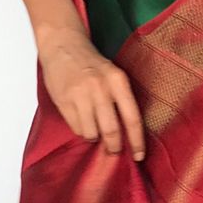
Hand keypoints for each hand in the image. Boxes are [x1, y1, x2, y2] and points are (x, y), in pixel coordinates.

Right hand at [38, 25, 145, 161]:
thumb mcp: (112, 74)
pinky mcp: (64, 101)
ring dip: (94, 136)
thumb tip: (127, 134)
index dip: (137, 141)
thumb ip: (120, 99)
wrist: (63, 46)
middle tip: (113, 150)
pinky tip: (80, 117)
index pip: (132, 118)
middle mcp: (100, 88)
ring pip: (91, 132)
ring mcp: (80, 95)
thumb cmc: (91, 64)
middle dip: (113, 146)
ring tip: (93, 127)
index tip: (139, 156)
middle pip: (111, 130)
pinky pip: (76, 127)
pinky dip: (80, 129)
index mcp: (118, 81)